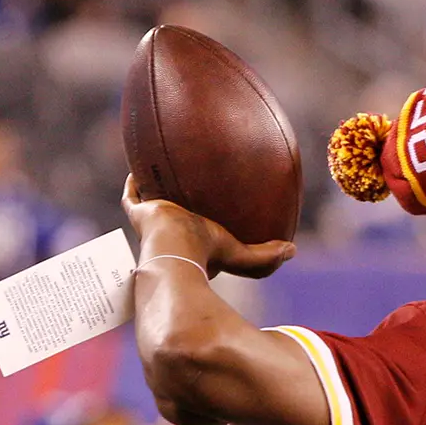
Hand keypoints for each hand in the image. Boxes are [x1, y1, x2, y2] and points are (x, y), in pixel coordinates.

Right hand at [121, 175, 293, 278]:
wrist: (177, 254)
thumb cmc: (209, 258)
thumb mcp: (243, 257)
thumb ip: (267, 256)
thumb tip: (292, 250)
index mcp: (192, 246)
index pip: (198, 235)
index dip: (207, 226)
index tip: (217, 214)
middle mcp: (170, 235)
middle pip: (174, 217)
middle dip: (179, 206)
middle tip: (187, 188)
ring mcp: (153, 224)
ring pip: (152, 203)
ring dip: (158, 189)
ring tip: (163, 171)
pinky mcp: (140, 212)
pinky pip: (132, 195)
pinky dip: (135, 182)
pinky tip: (139, 166)